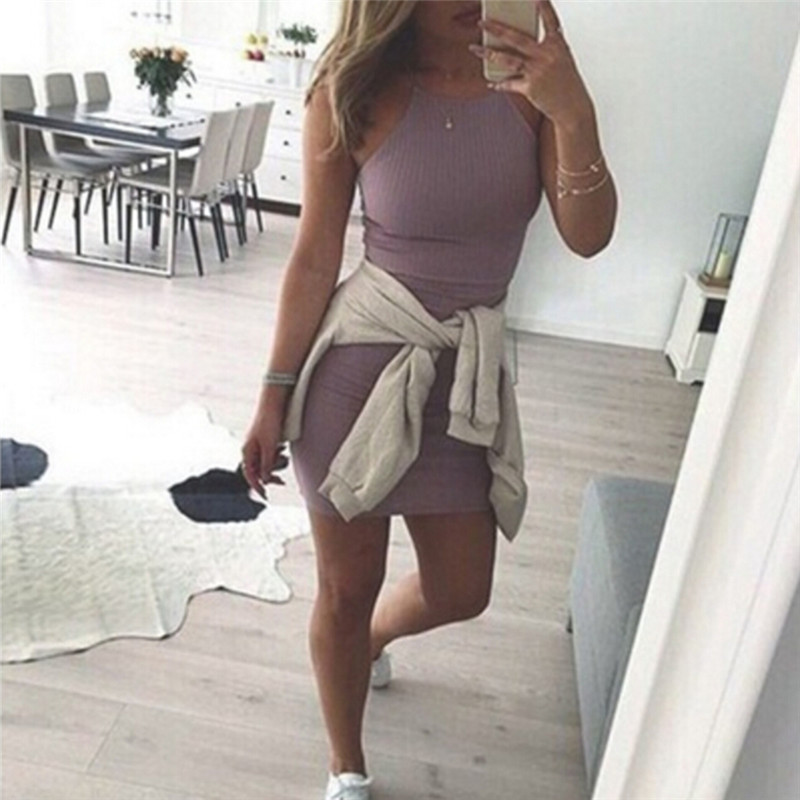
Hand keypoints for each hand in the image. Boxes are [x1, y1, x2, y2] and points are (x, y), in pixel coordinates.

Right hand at [240, 407, 288, 500]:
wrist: (274, 403)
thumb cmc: (269, 422)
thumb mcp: (269, 446)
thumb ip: (267, 464)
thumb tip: (265, 480)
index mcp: (247, 452)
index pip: (249, 475)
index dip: (257, 487)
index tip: (265, 495)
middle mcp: (251, 450)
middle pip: (259, 471)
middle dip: (270, 474)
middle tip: (282, 482)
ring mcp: (259, 445)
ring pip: (267, 463)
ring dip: (276, 463)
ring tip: (282, 453)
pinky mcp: (267, 440)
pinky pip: (272, 454)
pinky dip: (278, 454)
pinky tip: (282, 447)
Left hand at [471, 0, 592, 125]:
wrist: (573, 108)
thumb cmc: (567, 84)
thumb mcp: (562, 60)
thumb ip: (545, 50)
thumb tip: (520, 47)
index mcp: (557, 45)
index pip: (550, 20)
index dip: (544, 7)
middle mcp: (546, 55)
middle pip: (516, 37)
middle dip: (496, 28)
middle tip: (482, 22)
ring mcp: (537, 71)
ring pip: (507, 59)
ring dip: (488, 53)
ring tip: (475, 48)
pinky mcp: (530, 87)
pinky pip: (509, 83)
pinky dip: (500, 84)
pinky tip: (492, 83)